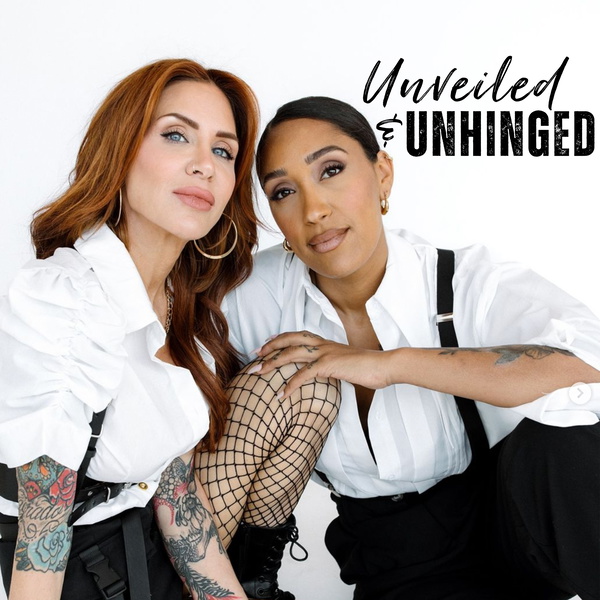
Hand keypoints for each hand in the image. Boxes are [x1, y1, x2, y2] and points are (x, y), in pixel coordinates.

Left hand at [250, 331, 392, 398]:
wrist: (384, 365)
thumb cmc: (367, 367)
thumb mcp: (344, 363)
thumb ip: (331, 364)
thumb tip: (322, 372)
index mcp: (325, 342)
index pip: (296, 335)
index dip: (279, 338)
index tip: (265, 344)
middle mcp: (322, 344)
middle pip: (289, 340)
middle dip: (269, 347)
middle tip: (254, 356)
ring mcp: (325, 353)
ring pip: (291, 353)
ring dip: (273, 363)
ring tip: (259, 373)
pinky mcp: (330, 365)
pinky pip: (304, 374)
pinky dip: (291, 384)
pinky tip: (282, 394)